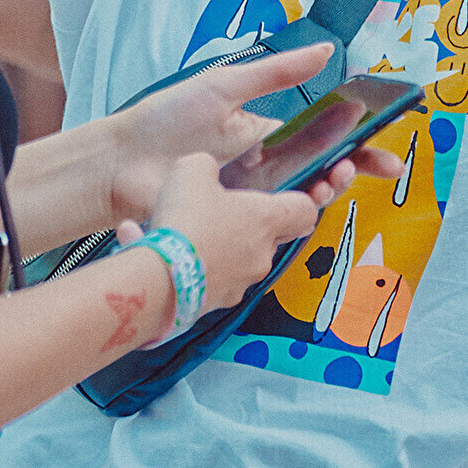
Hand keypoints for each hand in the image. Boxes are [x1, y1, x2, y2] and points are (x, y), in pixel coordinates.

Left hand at [102, 43, 403, 224]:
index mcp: (270, 136)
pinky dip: (292, 220)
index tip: (388, 158)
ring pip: (303, 203)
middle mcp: (267, 171)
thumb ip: (277, 73)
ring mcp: (252, 200)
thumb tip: (327, 51)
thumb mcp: (226, 86)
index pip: (325, 142)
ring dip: (324, 195)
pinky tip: (297, 211)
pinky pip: (272, 225)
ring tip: (326, 185)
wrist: (122, 160)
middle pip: (323, 176)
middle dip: (348, 175)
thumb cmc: (168, 120)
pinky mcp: (234, 225)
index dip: (360, 150)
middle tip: (349, 169)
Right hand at [146, 151, 336, 310]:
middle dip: (253, 225)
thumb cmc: (185, 222)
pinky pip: (221, 280)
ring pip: (246, 259)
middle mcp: (263, 253)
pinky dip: (207, 269)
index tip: (286, 197)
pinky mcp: (223, 301)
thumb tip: (207, 170)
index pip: (305, 210)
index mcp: (266, 218)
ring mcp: (245, 280)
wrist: (162, 279)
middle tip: (224, 213)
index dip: (299, 201)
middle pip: (274, 235)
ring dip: (228, 247)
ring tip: (193, 236)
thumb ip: (208, 166)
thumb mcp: (192, 170)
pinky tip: (182, 258)